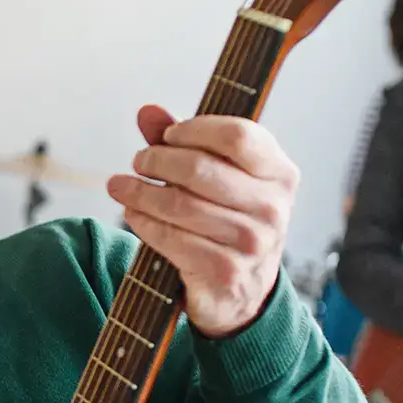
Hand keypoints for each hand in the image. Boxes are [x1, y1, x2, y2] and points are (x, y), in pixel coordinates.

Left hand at [109, 107, 294, 337]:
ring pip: (179, 204)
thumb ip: (186, 142)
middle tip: (138, 161)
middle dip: (157, 160)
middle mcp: (273, 208)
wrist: (242, 290)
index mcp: (281, 173)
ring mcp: (252, 243)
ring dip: (140, 192)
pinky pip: (171, 238)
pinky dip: (144, 222)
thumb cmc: (228, 220)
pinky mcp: (225, 272)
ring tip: (121, 186)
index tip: (168, 135)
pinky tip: (133, 213)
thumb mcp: (219, 177)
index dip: (194, 129)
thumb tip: (148, 112)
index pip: (237, 135)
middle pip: (200, 168)